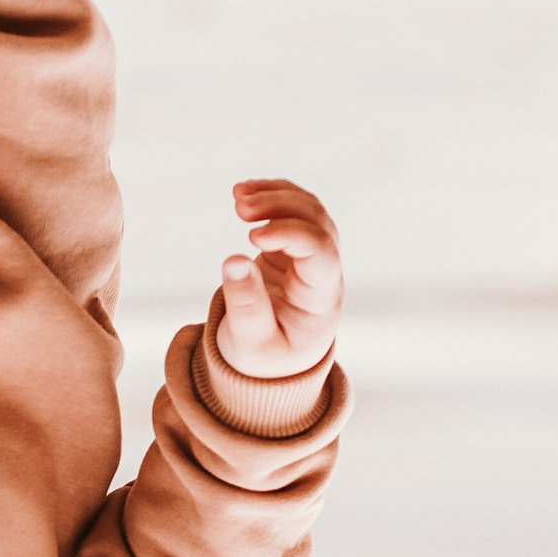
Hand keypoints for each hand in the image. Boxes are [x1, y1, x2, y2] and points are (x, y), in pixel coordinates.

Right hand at [213, 180, 341, 382]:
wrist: (268, 363)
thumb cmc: (264, 359)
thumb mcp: (249, 342)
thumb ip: (245, 304)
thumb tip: (235, 260)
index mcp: (320, 299)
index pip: (320, 252)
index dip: (291, 235)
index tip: (253, 235)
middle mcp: (323, 273)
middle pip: (318, 223)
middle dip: (281, 206)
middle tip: (240, 207)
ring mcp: (310, 257)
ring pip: (307, 210)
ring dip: (275, 195)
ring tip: (238, 195)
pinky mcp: (292, 249)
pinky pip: (290, 212)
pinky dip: (269, 196)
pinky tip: (241, 193)